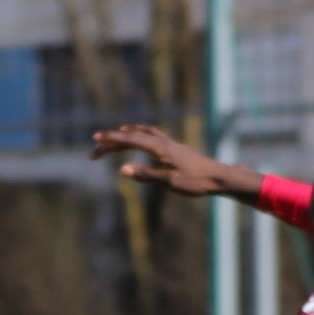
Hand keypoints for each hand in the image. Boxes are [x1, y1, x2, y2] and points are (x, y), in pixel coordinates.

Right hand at [89, 123, 254, 200]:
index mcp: (159, 149)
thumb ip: (145, 175)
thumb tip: (122, 169)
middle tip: (94, 151)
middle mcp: (163, 142)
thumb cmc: (196, 181)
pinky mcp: (174, 147)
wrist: (219, 177)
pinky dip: (140, 134)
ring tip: (113, 137)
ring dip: (125, 134)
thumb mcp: (169, 181)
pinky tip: (140, 139)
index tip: (95, 140)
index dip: (111, 140)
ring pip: (142, 133)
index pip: (130, 140)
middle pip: (132, 136)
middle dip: (112, 142)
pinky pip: (152, 135)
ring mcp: (169, 143)